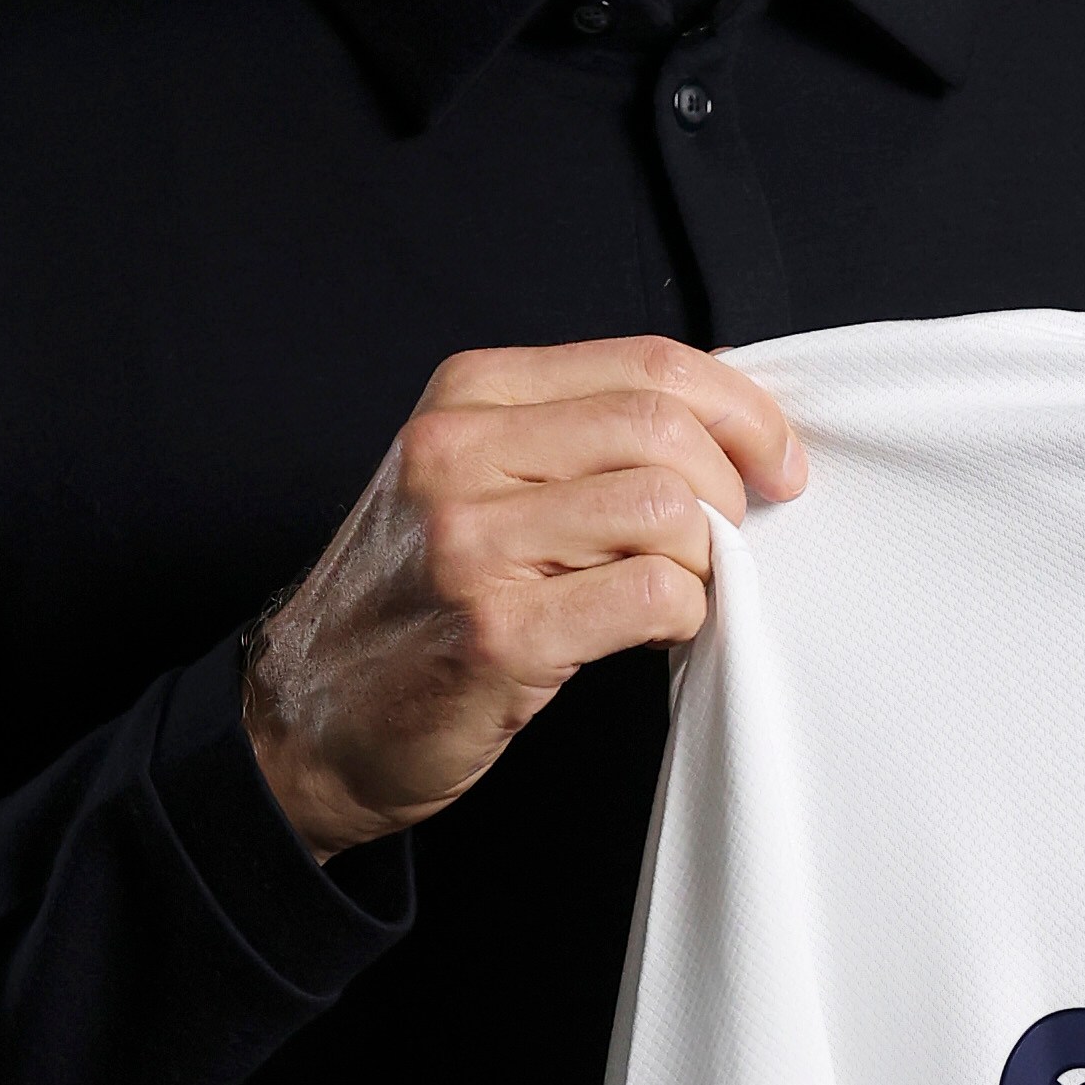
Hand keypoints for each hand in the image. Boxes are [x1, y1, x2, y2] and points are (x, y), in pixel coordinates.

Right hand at [241, 337, 804, 859]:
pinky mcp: (495, 632)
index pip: (646, 363)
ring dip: (704, 558)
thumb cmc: (417, 599)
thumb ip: (577, 432)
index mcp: (467, 396)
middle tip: (729, 536)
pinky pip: (651, 595)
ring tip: (677, 587)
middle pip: (663, 428)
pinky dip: (684, 614)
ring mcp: (469, 542)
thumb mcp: (473, 477)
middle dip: (730, 486)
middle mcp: (456, 452)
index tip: (775, 459)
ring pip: (664, 509)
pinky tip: (655, 630)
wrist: (309, 721)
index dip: (741, 408)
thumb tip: (728, 402)